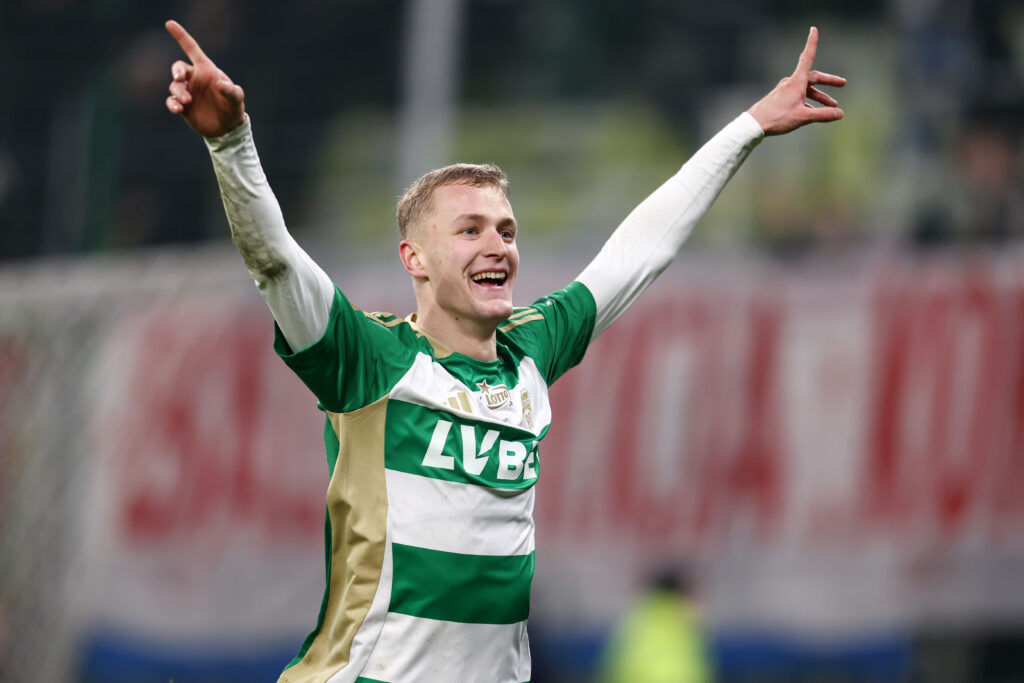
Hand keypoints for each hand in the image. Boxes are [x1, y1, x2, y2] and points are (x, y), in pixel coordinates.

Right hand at [164, 20, 245, 137]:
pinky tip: (178, 109)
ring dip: (179, 92)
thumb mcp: (236, 98)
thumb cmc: (233, 107)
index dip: (181, 36)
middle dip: (177, 71)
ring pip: (174, 86)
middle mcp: (194, 78)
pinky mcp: (182, 106)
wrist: (227, 127)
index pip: (192, 49)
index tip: (169, 24)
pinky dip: (172, 104)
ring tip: (187, 102)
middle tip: (180, 79)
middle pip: (178, 68)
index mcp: (206, 70)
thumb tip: (221, 84)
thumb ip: (231, 90)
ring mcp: (187, 92)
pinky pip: (171, 101)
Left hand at [747, 27, 845, 135]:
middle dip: (828, 81)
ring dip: (819, 96)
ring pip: (806, 89)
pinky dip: (808, 102)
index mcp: (796, 82)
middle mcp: (791, 83)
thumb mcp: (803, 117)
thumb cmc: (777, 118)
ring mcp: (785, 90)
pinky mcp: (780, 98)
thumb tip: (840, 113)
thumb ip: (823, 114)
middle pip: (813, 77)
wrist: (755, 124)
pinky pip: (799, 96)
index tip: (813, 29)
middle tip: (843, 83)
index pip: (807, 57)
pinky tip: (813, 113)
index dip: (812, 43)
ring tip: (832, 106)